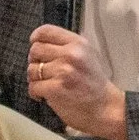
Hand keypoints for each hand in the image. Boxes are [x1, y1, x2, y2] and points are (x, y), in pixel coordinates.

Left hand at [27, 25, 124, 139]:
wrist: (106, 108)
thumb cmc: (96, 85)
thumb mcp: (89, 55)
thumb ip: (69, 46)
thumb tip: (44, 40)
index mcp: (78, 43)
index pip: (46, 31)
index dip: (36, 38)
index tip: (35, 45)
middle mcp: (71, 54)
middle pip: (35, 50)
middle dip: (35, 62)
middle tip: (43, 71)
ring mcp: (63, 71)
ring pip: (32, 69)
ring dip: (36, 80)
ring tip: (47, 85)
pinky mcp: (56, 88)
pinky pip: (33, 86)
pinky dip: (36, 93)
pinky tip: (45, 95)